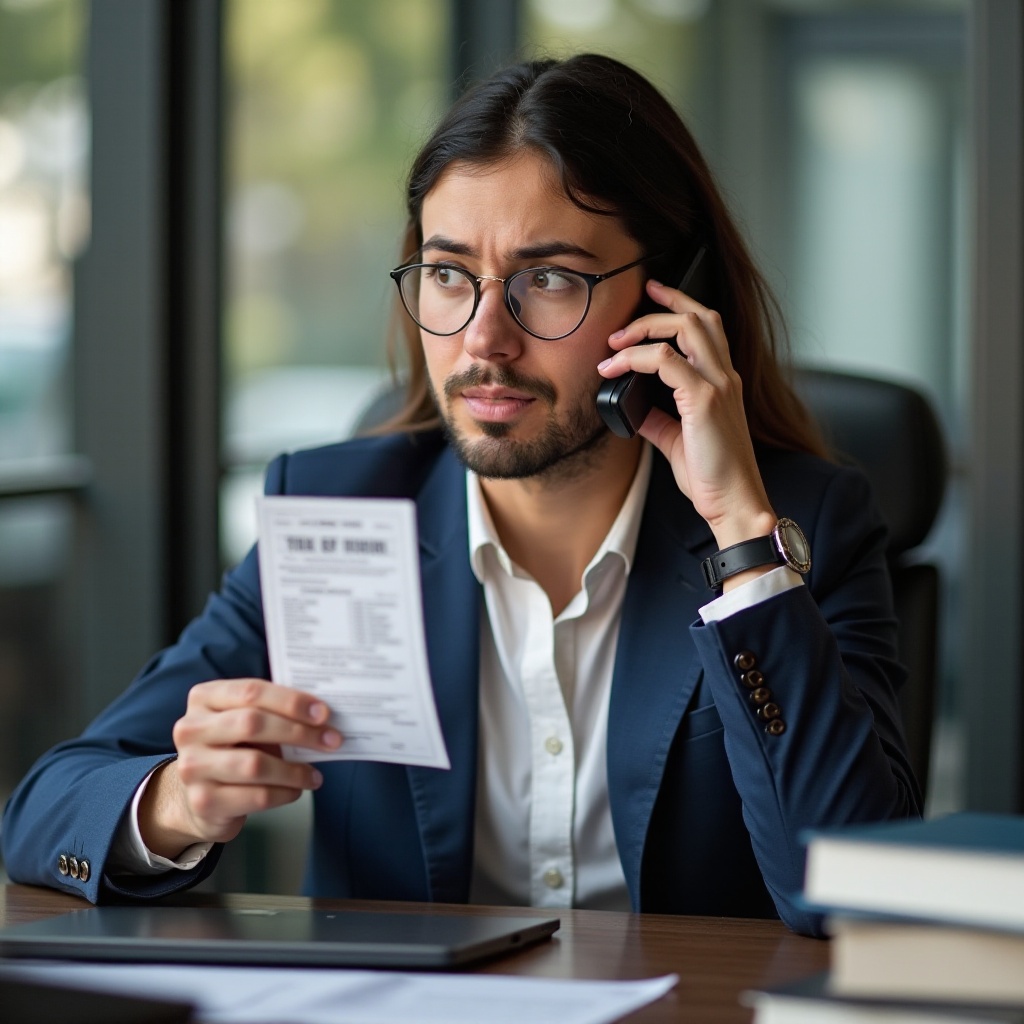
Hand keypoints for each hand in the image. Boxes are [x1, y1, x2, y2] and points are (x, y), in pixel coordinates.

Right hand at [139, 679, 341, 858]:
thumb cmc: (235, 748)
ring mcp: (192, 767)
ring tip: (315, 774)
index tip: (323, 713)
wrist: (202, 795)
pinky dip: (285, 793)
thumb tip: (323, 714)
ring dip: (295, 770)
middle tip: (331, 740)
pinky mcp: (202, 801)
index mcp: (204, 698)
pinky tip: (296, 789)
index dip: (291, 701)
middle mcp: (190, 729)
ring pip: (254, 764)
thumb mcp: (246, 721)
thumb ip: (274, 712)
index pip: (251, 692)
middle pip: (252, 723)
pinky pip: (256, 796)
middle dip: (298, 732)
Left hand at [597, 278, 775, 549]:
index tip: (651, 294)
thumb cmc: (712, 475)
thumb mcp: (675, 439)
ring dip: (643, 329)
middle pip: (699, 317)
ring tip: (614, 344)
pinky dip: (637, 359)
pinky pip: (667, 361)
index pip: (706, 327)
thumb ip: (656, 417)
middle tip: (622, 322)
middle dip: (659, 306)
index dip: (678, 305)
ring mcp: (717, 386)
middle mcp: (724, 377)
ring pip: (685, 329)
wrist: (733, 502)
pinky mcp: (704, 401)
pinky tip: (615, 370)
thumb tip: (630, 406)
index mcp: (722, 382)